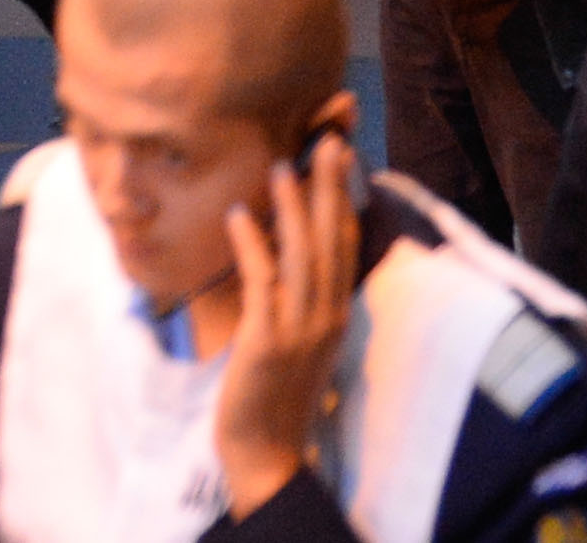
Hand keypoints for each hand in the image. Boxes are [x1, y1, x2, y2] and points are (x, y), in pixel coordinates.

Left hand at [207, 131, 358, 519]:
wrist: (265, 449)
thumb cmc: (275, 389)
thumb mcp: (300, 335)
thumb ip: (302, 293)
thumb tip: (290, 243)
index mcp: (336, 311)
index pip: (346, 243)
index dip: (346, 196)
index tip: (344, 151)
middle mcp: (326, 315)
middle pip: (333, 240)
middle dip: (331, 187)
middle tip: (328, 137)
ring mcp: (299, 328)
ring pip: (303, 256)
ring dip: (293, 208)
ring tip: (281, 164)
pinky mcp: (266, 340)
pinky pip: (262, 285)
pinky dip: (253, 247)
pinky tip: (240, 216)